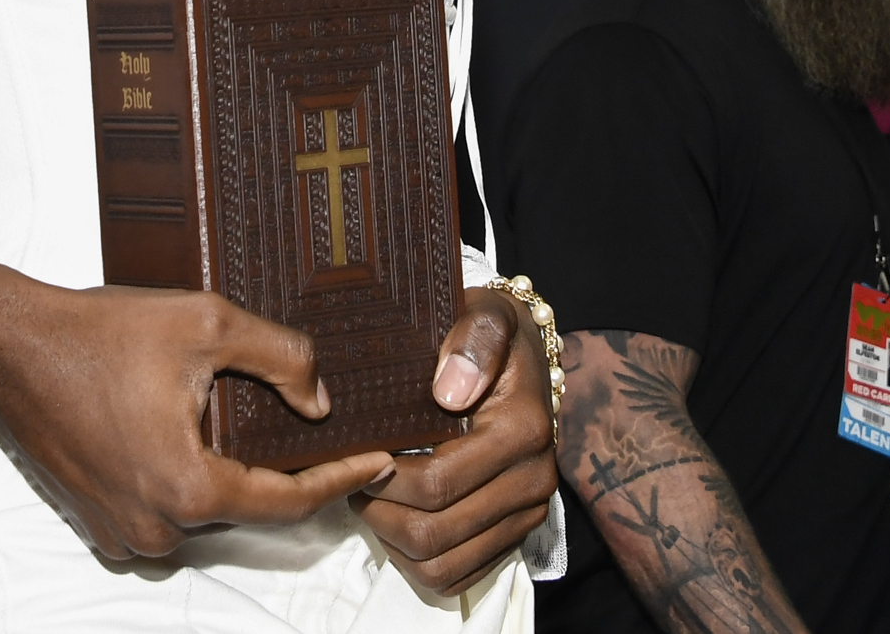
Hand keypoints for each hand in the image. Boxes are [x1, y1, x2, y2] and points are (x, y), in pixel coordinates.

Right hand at [0, 245, 395, 560]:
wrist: (8, 346)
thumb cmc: (96, 333)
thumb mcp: (204, 323)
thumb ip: (280, 358)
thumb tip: (320, 401)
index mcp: (187, 487)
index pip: (289, 501)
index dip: (342, 478)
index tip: (380, 460)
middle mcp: (157, 527)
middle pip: (248, 508)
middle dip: (287, 473)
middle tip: (327, 434)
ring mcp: (124, 533)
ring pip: (206, 510)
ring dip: (233, 476)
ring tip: (259, 427)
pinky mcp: (100, 522)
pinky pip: (166, 512)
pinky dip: (189, 480)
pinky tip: (196, 433)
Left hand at [355, 288, 557, 594]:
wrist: (523, 357)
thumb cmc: (490, 336)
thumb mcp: (483, 313)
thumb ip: (471, 339)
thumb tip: (449, 391)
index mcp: (523, 430)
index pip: (438, 482)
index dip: (385, 478)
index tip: (360, 454)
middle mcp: (534, 480)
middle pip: (435, 532)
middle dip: (381, 512)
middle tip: (355, 480)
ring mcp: (527, 514)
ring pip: (441, 565)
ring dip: (394, 541)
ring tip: (374, 500)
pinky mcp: (515, 535)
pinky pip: (457, 577)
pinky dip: (418, 561)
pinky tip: (400, 520)